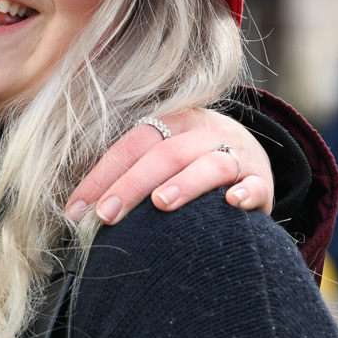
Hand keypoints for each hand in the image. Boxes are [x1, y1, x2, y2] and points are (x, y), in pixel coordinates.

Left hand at [65, 109, 271, 227]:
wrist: (253, 159)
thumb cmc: (191, 166)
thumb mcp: (163, 156)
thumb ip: (129, 170)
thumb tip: (78, 206)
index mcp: (174, 121)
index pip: (134, 143)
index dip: (103, 174)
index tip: (76, 209)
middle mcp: (205, 132)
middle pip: (167, 153)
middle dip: (132, 184)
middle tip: (105, 215)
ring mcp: (237, 154)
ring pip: (211, 163)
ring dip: (185, 183)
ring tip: (161, 204)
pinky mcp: (261, 180)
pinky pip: (256, 184)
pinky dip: (245, 192)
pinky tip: (231, 204)